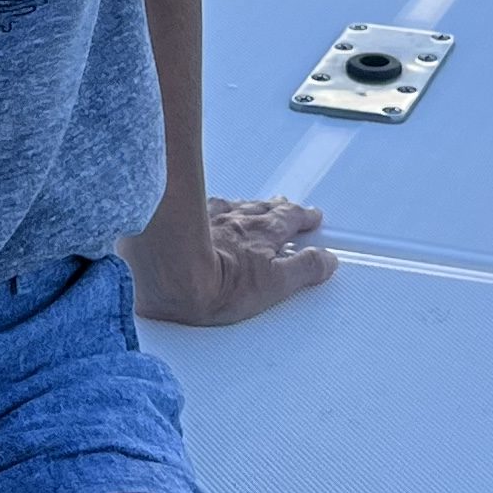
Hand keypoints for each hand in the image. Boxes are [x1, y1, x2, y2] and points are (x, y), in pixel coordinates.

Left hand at [122, 194, 335, 329]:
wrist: (164, 275)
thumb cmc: (215, 285)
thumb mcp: (273, 286)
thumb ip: (303, 271)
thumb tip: (327, 261)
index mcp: (262, 233)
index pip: (290, 219)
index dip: (304, 217)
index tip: (313, 217)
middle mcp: (237, 219)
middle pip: (264, 208)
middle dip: (279, 207)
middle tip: (289, 207)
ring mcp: (208, 218)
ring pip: (236, 206)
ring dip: (250, 207)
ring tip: (257, 207)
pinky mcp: (181, 220)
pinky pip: (205, 207)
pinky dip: (216, 208)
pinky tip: (213, 210)